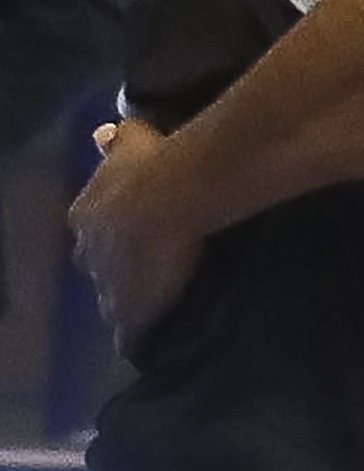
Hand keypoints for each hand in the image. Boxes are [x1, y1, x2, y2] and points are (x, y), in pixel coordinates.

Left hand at [69, 120, 200, 358]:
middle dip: (114, 267)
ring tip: (154, 303)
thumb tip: (105, 130)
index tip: (132, 232)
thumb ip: (118, 138)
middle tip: (145, 266)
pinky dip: (139, 336)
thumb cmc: (154, 166)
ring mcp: (107, 285)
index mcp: (86, 216)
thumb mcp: (134, 141)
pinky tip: (153, 340)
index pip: (90, 230)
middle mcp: (88, 253)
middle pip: (95, 266)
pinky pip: (129, 333)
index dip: (112, 232)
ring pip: (110, 300)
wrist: (171, 198)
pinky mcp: (129, 312)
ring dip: (127, 301)